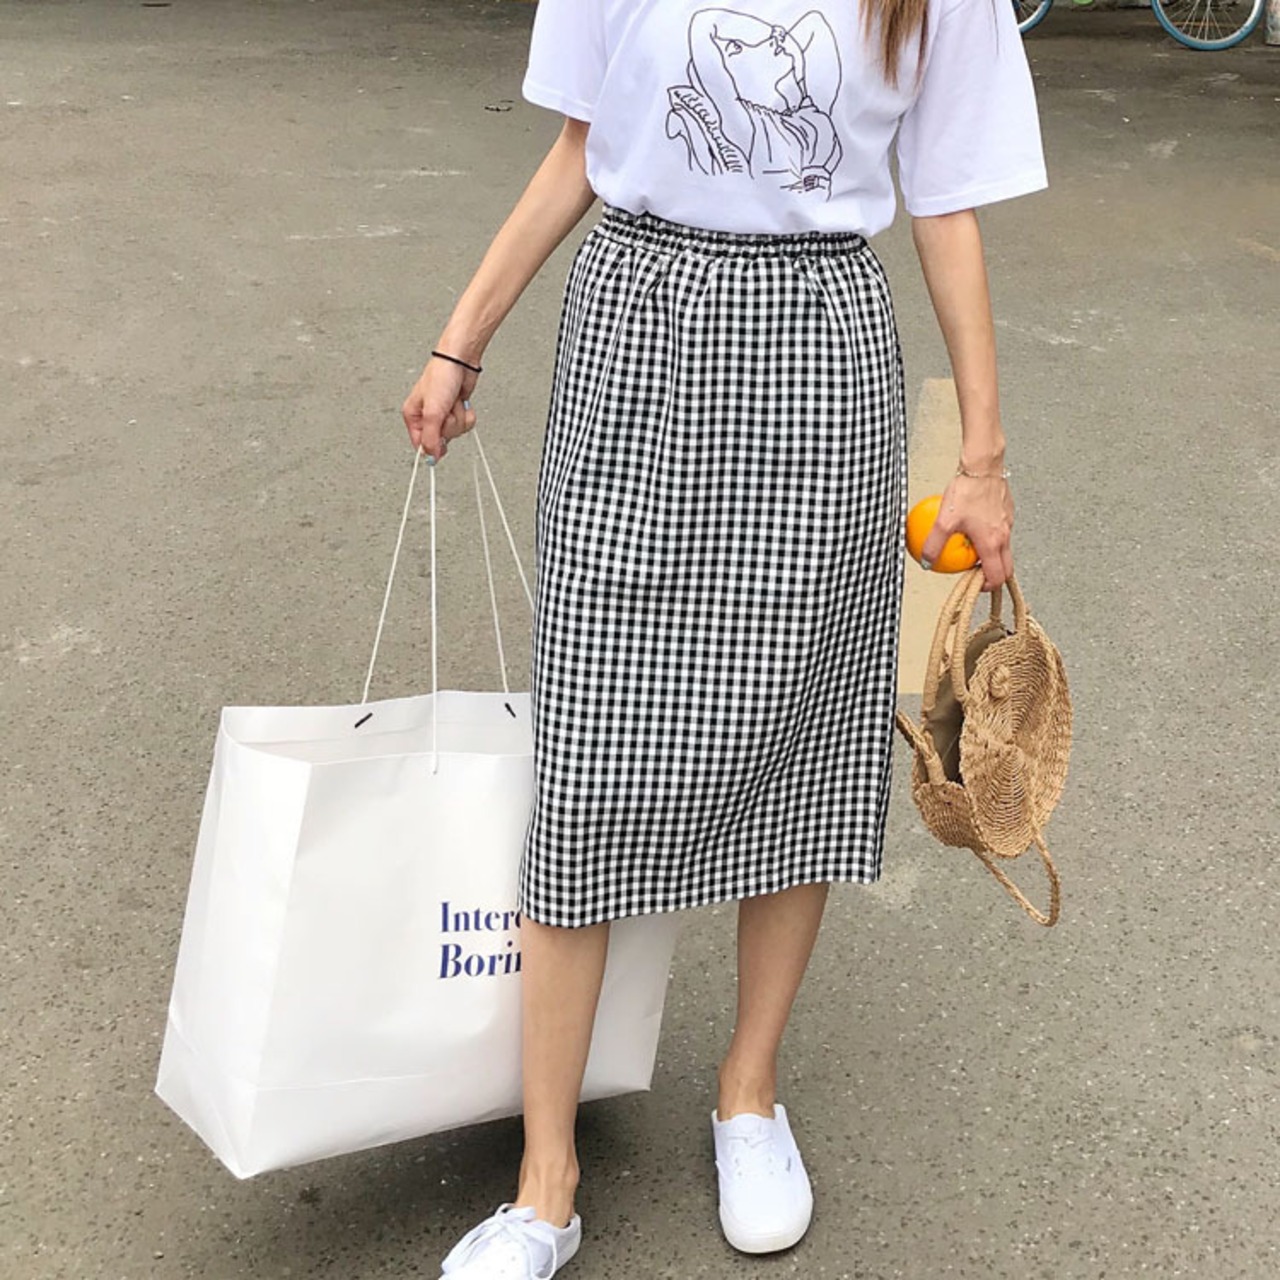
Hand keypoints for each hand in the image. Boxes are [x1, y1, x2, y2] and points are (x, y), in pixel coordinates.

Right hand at [401, 357, 478, 461]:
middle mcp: (427, 417)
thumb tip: (430, 457)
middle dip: (449, 425)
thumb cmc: (441, 376)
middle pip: (441, 439)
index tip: (440, 441)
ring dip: (459, 418)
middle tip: (446, 410)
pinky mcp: (457, 411)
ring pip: (456, 432)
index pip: (420, 444)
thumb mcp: (433, 412)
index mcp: (413, 416)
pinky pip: (466, 424)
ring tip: (452, 402)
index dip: (432, 445)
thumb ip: (431, 437)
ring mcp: (443, 414)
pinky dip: (467, 414)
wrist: (460, 361)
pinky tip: (461, 402)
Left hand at [920, 474, 1014, 590]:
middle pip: (1006, 567)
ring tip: (972, 553)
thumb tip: (926, 561)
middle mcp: (1005, 535)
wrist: (983, 466)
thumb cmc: (967, 491)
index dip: (987, 587)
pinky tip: (972, 528)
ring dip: (991, 556)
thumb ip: (934, 544)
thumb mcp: (944, 521)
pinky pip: (1001, 531)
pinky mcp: (1007, 512)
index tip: (974, 585)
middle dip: (993, 576)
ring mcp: (1008, 523)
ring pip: (1005, 549)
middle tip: (976, 574)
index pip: (997, 576)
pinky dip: (991, 537)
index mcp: (993, 543)